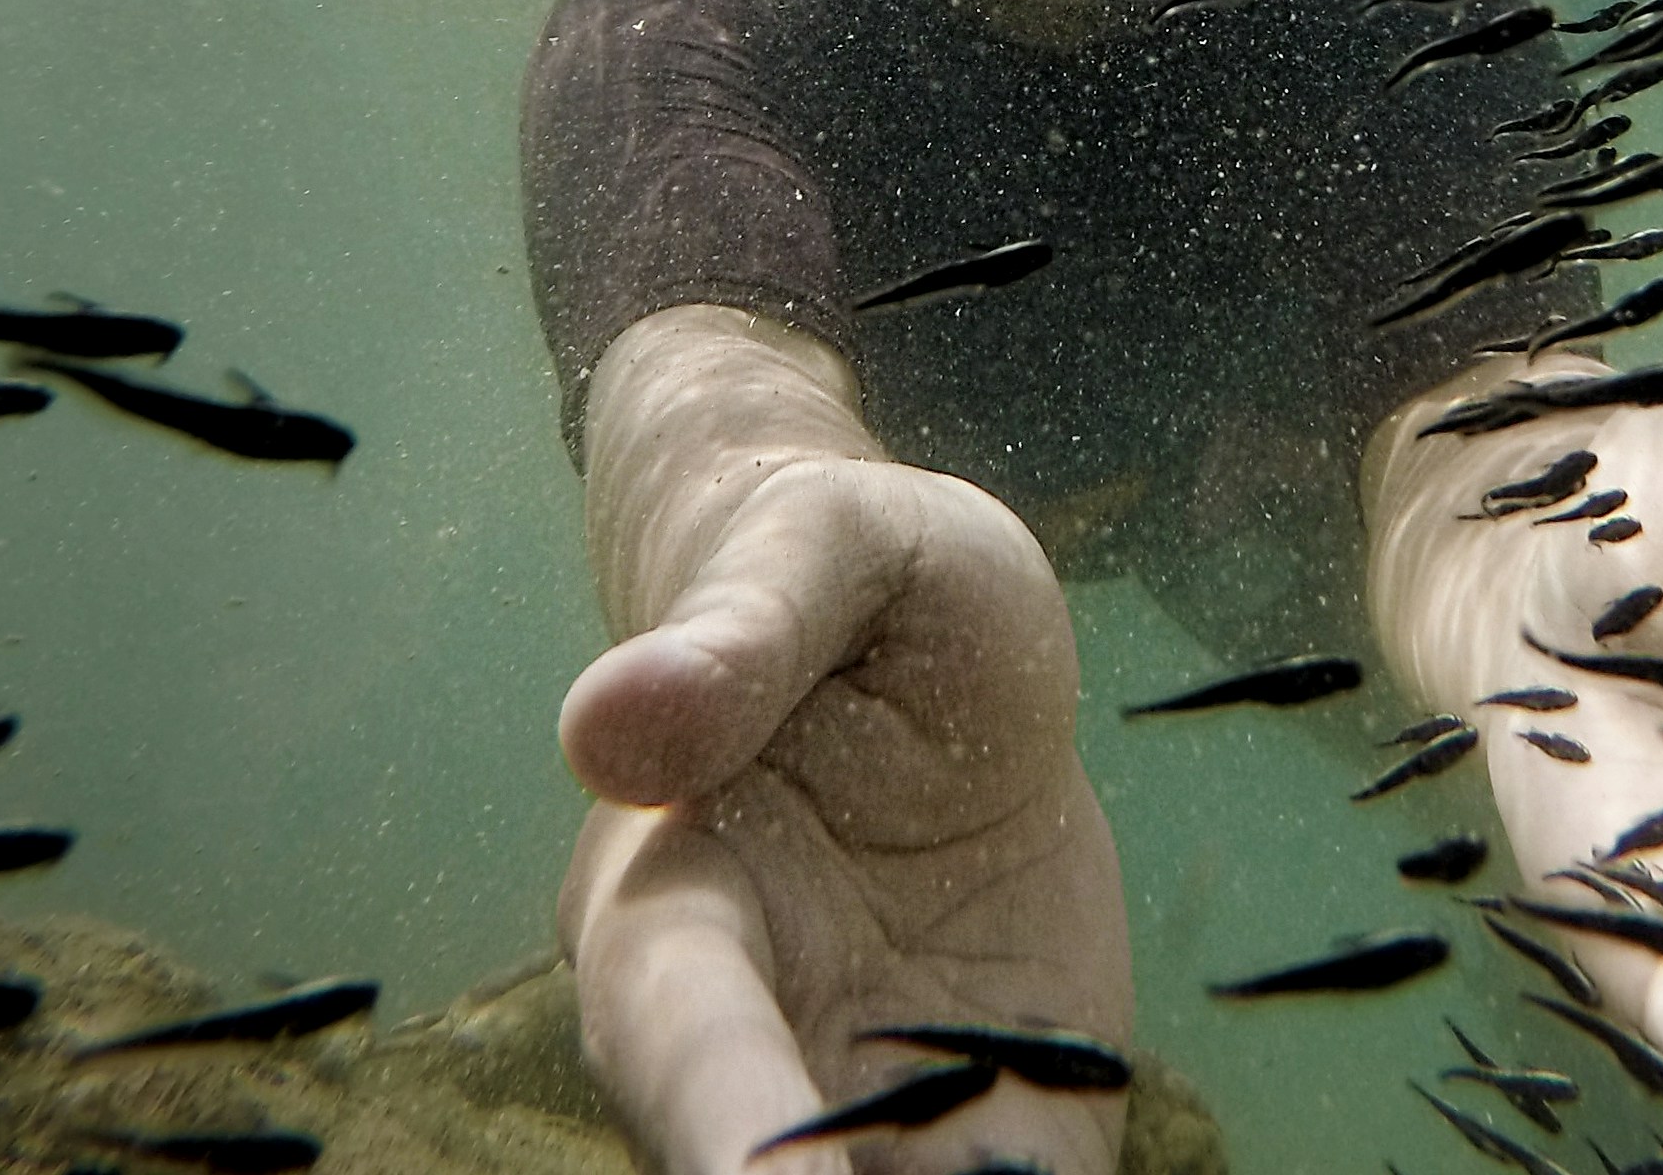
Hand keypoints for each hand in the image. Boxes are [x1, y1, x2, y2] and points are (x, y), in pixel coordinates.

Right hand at [559, 448, 1132, 1174]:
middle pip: (775, 1171)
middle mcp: (748, 1036)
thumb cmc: (844, 570)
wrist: (912, 647)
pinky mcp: (981, 1114)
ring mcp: (861, 1091)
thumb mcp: (826, 549)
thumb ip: (739, 632)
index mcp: (669, 906)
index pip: (681, 1039)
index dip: (729, 1124)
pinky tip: (1056, 1165)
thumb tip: (606, 728)